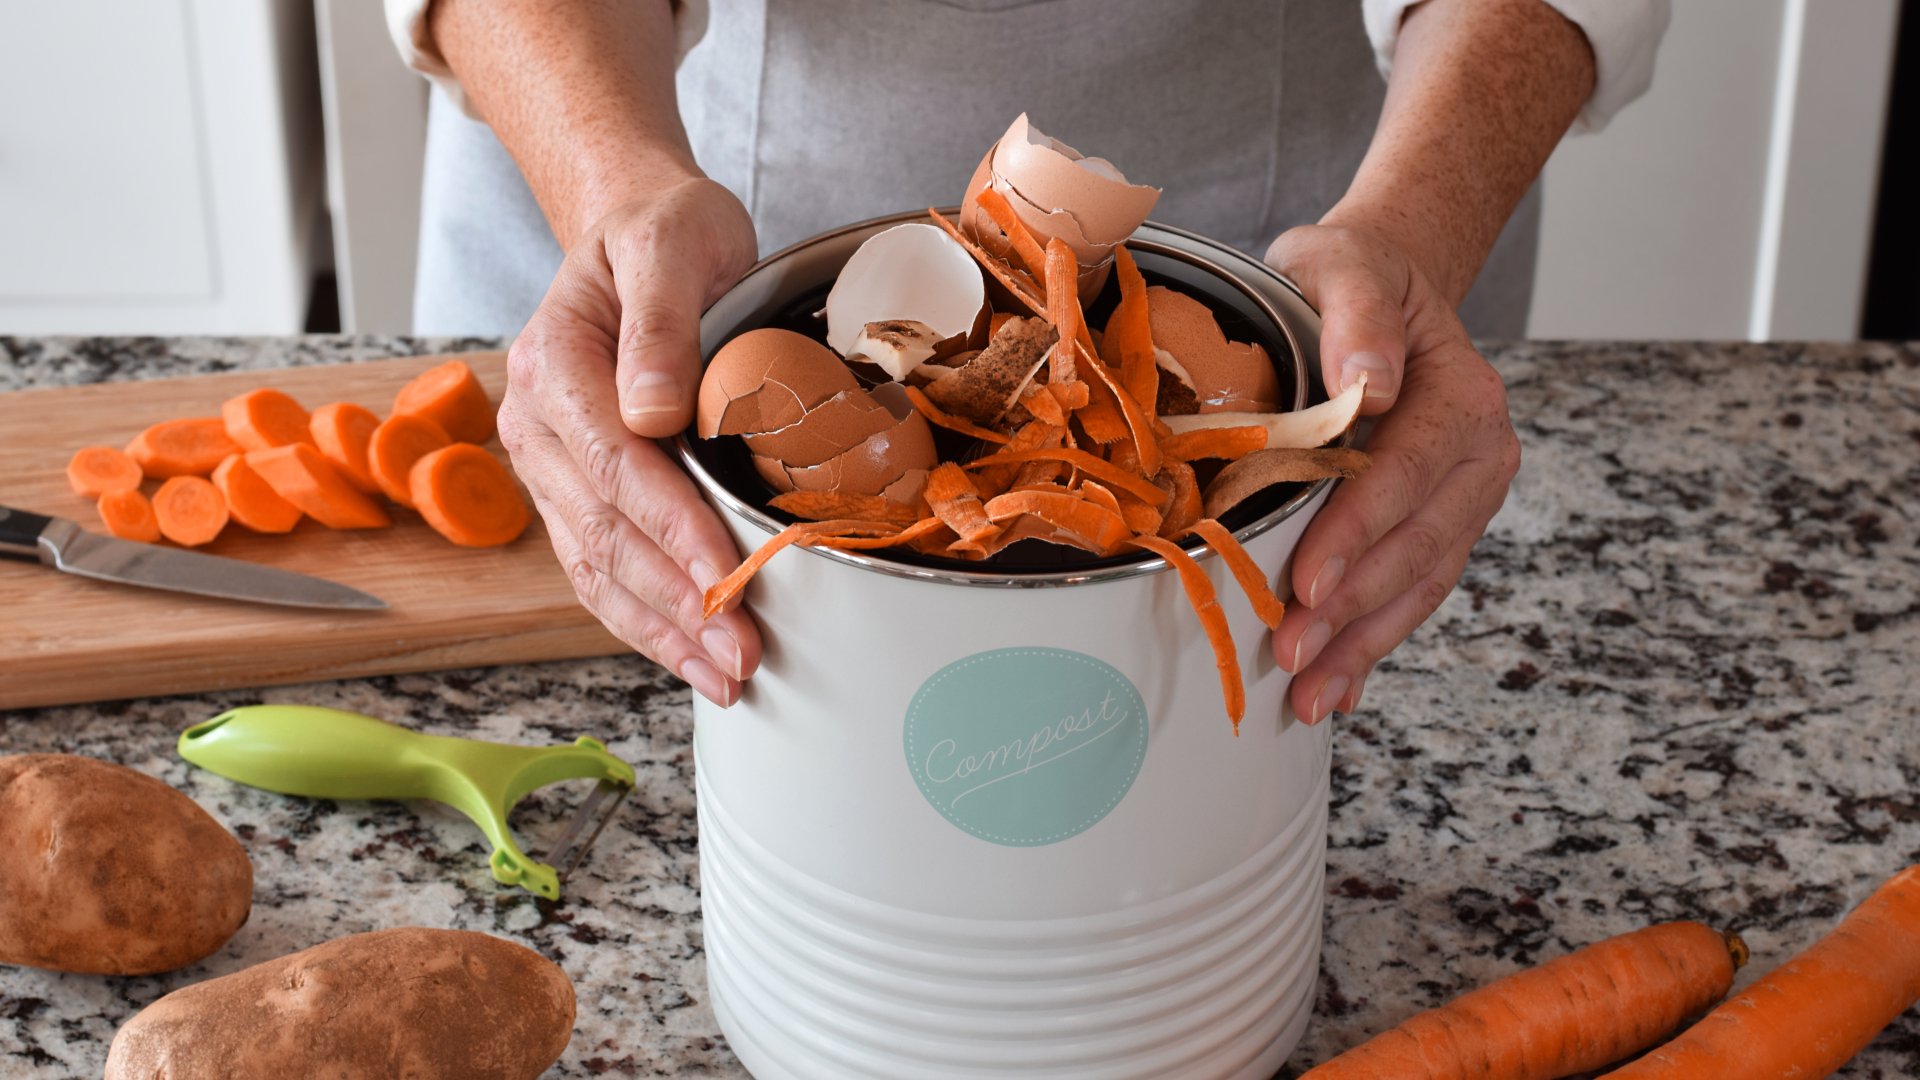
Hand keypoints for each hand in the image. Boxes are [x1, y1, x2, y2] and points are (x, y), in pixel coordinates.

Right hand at [498, 177, 761, 706]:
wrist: (639, 228)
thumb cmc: (664, 232)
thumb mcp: (672, 243)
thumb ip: (661, 324)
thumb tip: (655, 410)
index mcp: (553, 365)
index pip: (616, 464)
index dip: (671, 528)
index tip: (724, 576)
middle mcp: (535, 424)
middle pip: (604, 532)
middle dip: (676, 603)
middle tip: (741, 654)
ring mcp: (549, 464)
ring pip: (596, 566)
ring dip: (661, 631)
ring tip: (724, 676)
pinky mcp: (574, 489)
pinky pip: (601, 566)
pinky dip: (645, 619)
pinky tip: (690, 655)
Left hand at [1262, 222, 1522, 723]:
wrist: (1374, 287)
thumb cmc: (1347, 275)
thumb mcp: (1344, 263)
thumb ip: (1356, 313)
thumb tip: (1371, 379)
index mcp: (1462, 398)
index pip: (1408, 475)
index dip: (1359, 532)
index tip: (1310, 580)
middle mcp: (1480, 455)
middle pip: (1417, 546)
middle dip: (1352, 609)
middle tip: (1291, 654)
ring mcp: (1462, 499)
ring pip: (1417, 584)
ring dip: (1362, 644)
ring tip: (1309, 695)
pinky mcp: (1435, 526)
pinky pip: (1409, 592)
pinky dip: (1371, 642)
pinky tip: (1336, 688)